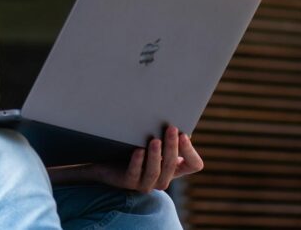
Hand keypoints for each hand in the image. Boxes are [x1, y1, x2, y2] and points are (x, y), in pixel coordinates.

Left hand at [87, 126, 203, 192]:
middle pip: (172, 165)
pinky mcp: (128, 183)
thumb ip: (165, 134)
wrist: (106, 162)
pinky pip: (135, 174)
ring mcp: (146, 183)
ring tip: (155, 140)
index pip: (193, 164)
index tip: (184, 134)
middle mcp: (163, 178)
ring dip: (156, 155)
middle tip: (171, 128)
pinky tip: (138, 150)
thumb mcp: (153, 141)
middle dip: (172, 146)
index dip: (190, 151)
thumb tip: (176, 117)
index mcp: (174, 168)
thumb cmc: (134, 147)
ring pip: (155, 172)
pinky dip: (138, 162)